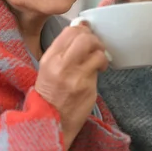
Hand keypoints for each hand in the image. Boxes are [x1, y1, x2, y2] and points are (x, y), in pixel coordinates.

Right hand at [35, 22, 108, 150]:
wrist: (51, 122)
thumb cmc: (51, 94)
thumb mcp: (49, 69)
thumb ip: (64, 50)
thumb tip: (82, 28)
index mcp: (49, 58)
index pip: (69, 32)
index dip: (82, 30)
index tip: (86, 35)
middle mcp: (61, 65)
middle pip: (84, 38)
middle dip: (94, 39)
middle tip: (96, 47)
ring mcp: (75, 76)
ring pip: (95, 51)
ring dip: (101, 53)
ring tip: (99, 60)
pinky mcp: (87, 87)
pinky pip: (99, 67)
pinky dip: (102, 65)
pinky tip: (99, 71)